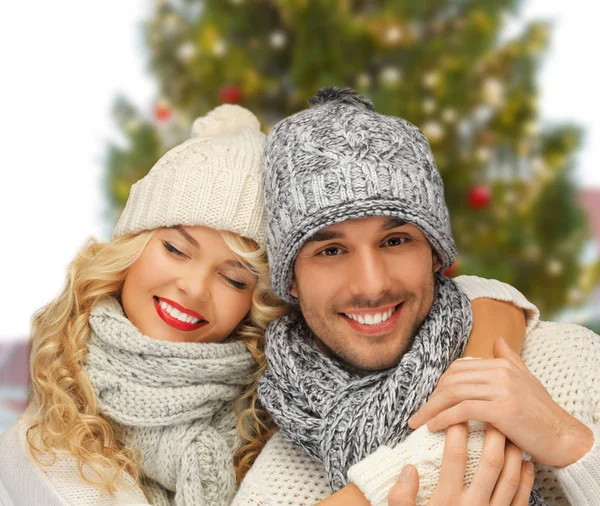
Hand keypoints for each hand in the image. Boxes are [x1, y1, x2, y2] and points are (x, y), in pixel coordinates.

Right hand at [387, 423, 534, 505]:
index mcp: (446, 501)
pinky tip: (524, 462)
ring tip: (508, 430)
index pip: (454, 456)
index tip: (454, 412)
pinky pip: (521, 499)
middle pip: (490, 462)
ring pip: (510, 477)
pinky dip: (525, 478)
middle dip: (491, 434)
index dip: (455, 430)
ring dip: (512, 451)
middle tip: (489, 412)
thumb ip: (400, 496)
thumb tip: (410, 468)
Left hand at [408, 338, 592, 466]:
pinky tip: (433, 427)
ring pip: (454, 393)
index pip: (458, 369)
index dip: (440, 385)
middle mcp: (501, 371)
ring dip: (431, 409)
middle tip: (417, 414)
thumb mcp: (526, 380)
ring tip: (418, 422)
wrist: (565, 437)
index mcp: (502, 363)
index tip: (429, 401)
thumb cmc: (542, 413)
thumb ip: (509, 359)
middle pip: (452, 379)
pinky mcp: (503, 408)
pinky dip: (444, 418)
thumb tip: (497, 340)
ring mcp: (502, 388)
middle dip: (431, 397)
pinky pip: (463, 410)